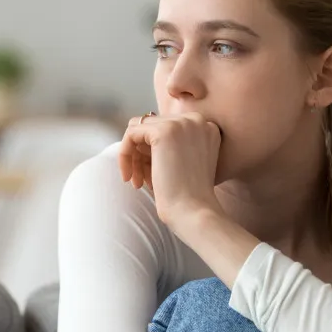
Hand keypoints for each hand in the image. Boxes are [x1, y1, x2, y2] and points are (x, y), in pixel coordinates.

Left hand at [119, 111, 222, 226]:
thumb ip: (173, 145)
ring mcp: (181, 123)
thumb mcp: (187, 163)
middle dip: (143, 155)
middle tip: (141, 181)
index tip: (152, 175)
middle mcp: (197, 119)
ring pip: (140, 129)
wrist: (194, 212)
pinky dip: (125, 154)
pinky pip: (131, 133)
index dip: (154, 152)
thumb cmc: (189, 197)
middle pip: (153, 127)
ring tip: (137, 182)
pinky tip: (130, 178)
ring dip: (134, 157)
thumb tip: (139, 134)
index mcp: (206, 126)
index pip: (167, 128)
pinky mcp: (164, 131)